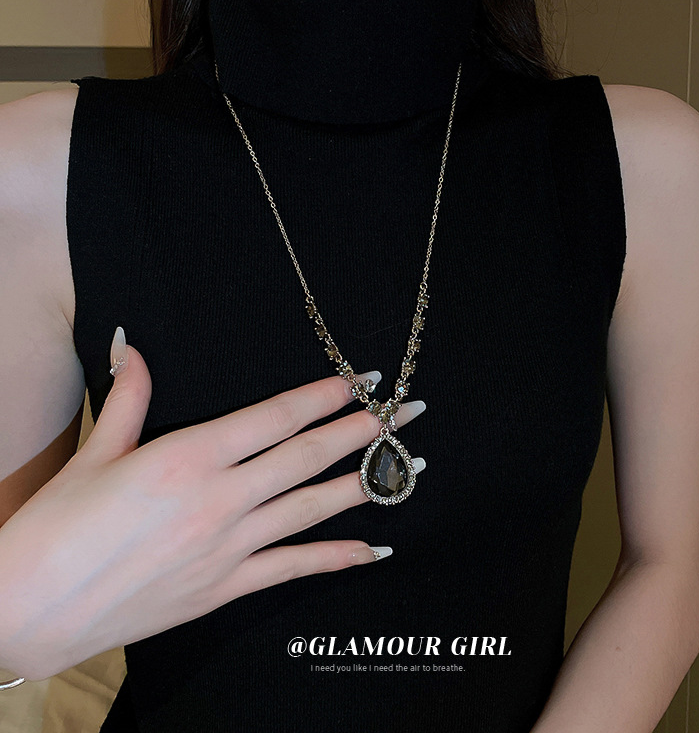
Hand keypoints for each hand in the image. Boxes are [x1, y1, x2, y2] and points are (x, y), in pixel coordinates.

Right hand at [0, 334, 424, 680]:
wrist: (30, 609)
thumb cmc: (57, 527)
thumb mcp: (97, 450)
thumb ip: (129, 394)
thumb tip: (130, 342)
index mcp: (189, 456)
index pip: (275, 417)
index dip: (323, 396)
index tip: (359, 382)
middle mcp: (219, 498)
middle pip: (307, 455)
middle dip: (362, 431)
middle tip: (406, 414)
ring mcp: (228, 547)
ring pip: (312, 507)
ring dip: (365, 484)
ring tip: (408, 468)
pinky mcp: (225, 588)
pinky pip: (293, 568)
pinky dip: (336, 558)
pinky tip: (373, 549)